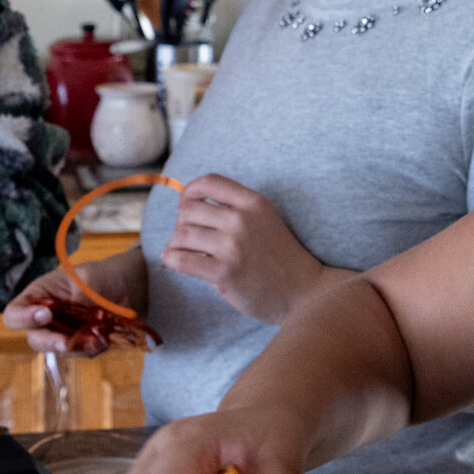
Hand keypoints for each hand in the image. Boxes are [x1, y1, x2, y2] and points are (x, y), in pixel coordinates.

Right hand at [4, 255, 139, 355]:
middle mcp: (46, 318)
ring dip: (77, 347)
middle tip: (66, 342)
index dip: (23, 318)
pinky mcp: (81, 344)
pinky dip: (92, 349)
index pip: (15, 314)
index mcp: (39, 296)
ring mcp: (63, 333)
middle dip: (50, 342)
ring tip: (97, 337)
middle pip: (34, 339)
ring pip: (59, 350)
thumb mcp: (88, 277)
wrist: (128, 288)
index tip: (46, 314)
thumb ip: (77, 291)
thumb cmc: (101, 276)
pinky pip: (81, 354)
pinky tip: (105, 337)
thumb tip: (72, 305)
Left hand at [159, 174, 334, 323]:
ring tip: (183, 250)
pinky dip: (171, 258)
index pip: (209, 182)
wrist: (303, 291)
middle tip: (188, 236)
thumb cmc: (280, 256)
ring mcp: (232, 247)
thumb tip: (190, 203)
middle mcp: (241, 220)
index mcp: (253, 203)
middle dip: (182, 222)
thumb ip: (236, 208)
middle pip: (189, 210)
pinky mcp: (224, 273)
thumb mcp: (265, 219)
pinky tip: (173, 260)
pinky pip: (181, 259)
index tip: (185, 204)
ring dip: (176, 243)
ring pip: (182, 235)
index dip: (189, 191)